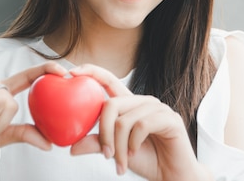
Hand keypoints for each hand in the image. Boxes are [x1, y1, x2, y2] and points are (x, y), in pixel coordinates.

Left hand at [68, 64, 211, 180]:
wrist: (172, 175)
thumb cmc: (146, 160)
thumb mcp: (116, 151)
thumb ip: (97, 144)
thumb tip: (71, 147)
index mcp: (129, 104)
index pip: (109, 81)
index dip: (91, 72)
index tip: (71, 72)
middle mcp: (143, 102)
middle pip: (111, 105)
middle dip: (103, 132)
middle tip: (105, 154)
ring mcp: (157, 108)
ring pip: (124, 120)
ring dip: (119, 146)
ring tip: (120, 163)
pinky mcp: (169, 119)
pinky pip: (141, 125)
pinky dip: (132, 144)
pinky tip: (133, 155)